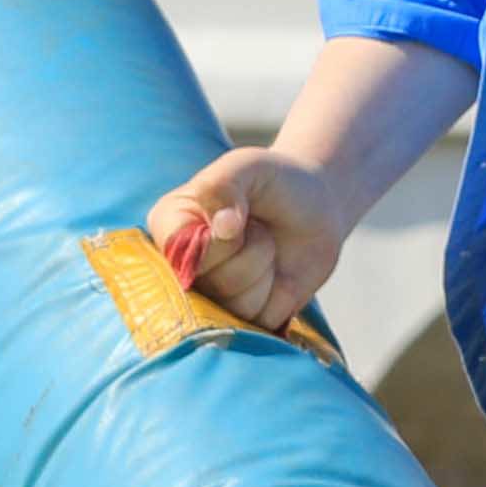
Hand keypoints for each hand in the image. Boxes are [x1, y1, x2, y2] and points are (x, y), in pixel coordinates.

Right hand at [149, 146, 349, 334]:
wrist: (317, 208)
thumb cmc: (275, 182)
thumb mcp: (248, 165)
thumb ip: (225, 184)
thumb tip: (222, 227)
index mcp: (168, 225)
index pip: (177, 251)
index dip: (217, 241)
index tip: (237, 219)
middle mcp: (181, 267)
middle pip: (210, 281)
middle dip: (250, 251)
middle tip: (257, 228)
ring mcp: (210, 298)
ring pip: (236, 304)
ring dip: (265, 271)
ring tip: (266, 248)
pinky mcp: (241, 320)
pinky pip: (257, 321)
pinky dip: (278, 296)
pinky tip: (275, 276)